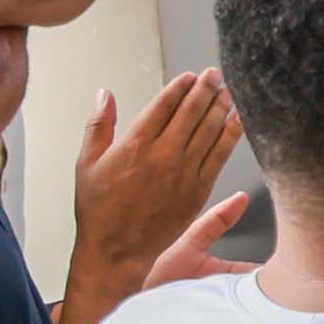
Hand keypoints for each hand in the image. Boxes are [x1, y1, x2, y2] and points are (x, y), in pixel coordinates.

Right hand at [66, 74, 241, 292]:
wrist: (116, 249)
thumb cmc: (99, 209)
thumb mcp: (86, 163)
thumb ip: (98, 125)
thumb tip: (105, 95)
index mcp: (135, 144)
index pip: (164, 104)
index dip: (180, 87)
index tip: (190, 76)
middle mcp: (163, 154)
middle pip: (191, 112)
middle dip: (206, 89)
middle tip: (215, 75)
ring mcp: (184, 171)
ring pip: (210, 129)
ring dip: (221, 106)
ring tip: (228, 91)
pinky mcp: (199, 189)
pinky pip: (221, 155)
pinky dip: (231, 134)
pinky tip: (237, 120)